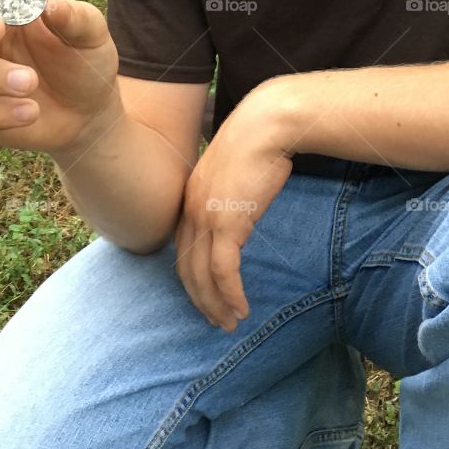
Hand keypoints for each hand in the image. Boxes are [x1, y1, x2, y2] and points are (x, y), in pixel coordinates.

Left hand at [174, 88, 293, 331]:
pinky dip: (231, 294)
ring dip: (215, 304)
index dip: (191, 276)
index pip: (182, 248)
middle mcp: (190, 210)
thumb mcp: (233, 173)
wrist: (266, 125)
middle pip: (186, 267)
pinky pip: (224, 271)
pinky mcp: (228, 223)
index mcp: (189, 197)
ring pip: (202, 275)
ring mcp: (206, 217)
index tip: (205, 295)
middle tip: (215, 320)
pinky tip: (241, 308)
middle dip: (199, 298)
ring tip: (230, 323)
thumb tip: (239, 213)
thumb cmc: (257, 143)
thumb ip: (228, 195)